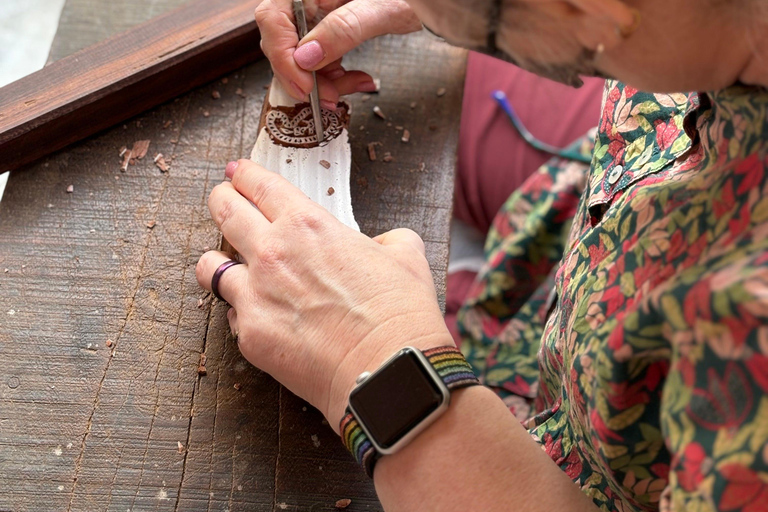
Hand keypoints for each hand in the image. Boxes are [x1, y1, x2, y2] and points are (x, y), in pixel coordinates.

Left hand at [196, 160, 452, 429]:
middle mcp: (272, 252)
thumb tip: (377, 247)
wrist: (387, 370)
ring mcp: (254, 295)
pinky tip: (259, 316)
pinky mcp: (250, 335)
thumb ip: (385, 239)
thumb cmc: (399, 314)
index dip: (245, 173)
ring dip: (216, 260)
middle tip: (222, 198)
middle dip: (221, 199)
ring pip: (209, 265)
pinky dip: (241, 311)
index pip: (260, 185)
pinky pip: (231, 314)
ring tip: (223, 264)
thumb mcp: (405, 256)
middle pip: (224, 210)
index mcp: (308, 225)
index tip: (238, 172)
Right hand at [254, 0, 421, 102]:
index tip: (304, 85)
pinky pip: (320, 63)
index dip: (282, 56)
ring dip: (324, 83)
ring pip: (301, 59)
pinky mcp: (329, 34)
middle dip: (305, 76)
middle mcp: (308, 1)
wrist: (433, 0)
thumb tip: (306, 57)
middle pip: (283, 43)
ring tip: (354, 87)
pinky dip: (337, 79)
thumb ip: (342, 30)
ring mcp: (317, 18)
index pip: (273, 19)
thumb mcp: (379, 9)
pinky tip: (359, 80)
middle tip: (328, 97)